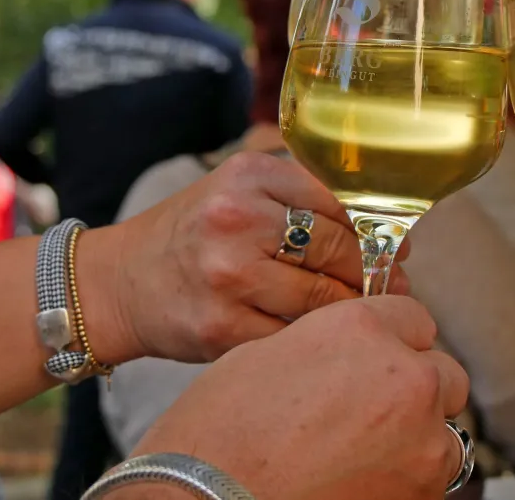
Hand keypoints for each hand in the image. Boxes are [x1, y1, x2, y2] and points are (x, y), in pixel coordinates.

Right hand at [80, 151, 410, 364]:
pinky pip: (294, 336)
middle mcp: (237, 220)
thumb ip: (305, 196)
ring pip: (323, 299)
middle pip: (338, 250)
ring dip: (349, 310)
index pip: (341, 202)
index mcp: (250, 176)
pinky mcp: (221, 327)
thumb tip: (390, 230)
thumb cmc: (195, 234)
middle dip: (371, 272)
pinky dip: (312, 338)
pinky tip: (317, 336)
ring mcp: (228, 276)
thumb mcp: (241, 191)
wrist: (117, 284)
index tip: (396, 247)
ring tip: (357, 311)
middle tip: (389, 285)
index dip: (378, 230)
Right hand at [134, 295, 469, 499]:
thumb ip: (333, 343)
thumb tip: (358, 351)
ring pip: (446, 422)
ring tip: (366, 450)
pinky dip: (414, 474)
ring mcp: (420, 434)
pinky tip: (368, 478)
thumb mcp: (270, 353)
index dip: (393, 341)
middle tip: (372, 410)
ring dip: (419, 431)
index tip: (379, 361)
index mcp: (360, 328)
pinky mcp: (423, 486)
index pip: (413, 318)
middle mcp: (401, 373)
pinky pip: (439, 470)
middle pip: (441, 368)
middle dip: (415, 385)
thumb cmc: (218, 438)